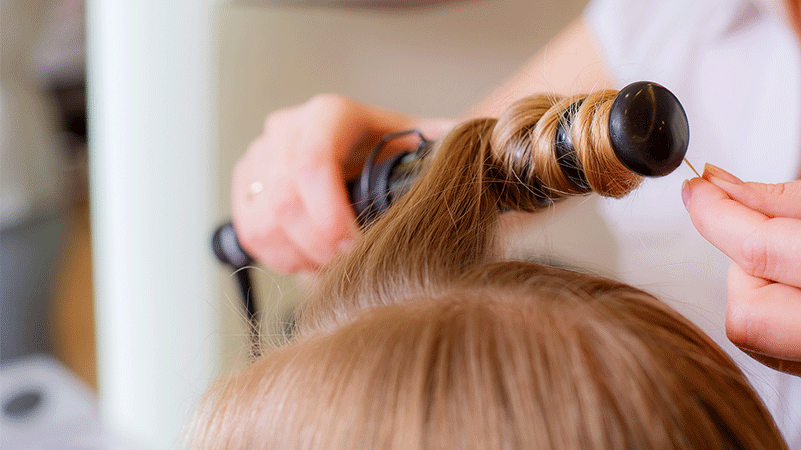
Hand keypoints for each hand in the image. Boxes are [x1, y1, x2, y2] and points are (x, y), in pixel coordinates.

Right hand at [232, 94, 450, 273]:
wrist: (370, 157)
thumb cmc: (401, 159)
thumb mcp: (430, 149)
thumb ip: (453, 153)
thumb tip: (494, 161)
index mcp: (332, 115)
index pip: (312, 161)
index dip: (331, 214)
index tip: (356, 245)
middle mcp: (287, 128)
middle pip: (286, 201)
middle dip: (321, 246)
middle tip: (350, 265)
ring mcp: (260, 156)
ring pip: (264, 222)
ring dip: (301, 255)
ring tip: (333, 261)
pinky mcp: (244, 185)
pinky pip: (250, 234)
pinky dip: (281, 257)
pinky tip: (311, 256)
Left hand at [682, 164, 800, 407]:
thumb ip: (798, 202)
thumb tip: (725, 187)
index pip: (762, 249)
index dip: (715, 212)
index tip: (697, 189)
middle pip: (749, 316)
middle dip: (741, 270)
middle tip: (775, 239)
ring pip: (763, 344)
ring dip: (762, 296)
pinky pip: (795, 361)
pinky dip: (788, 324)